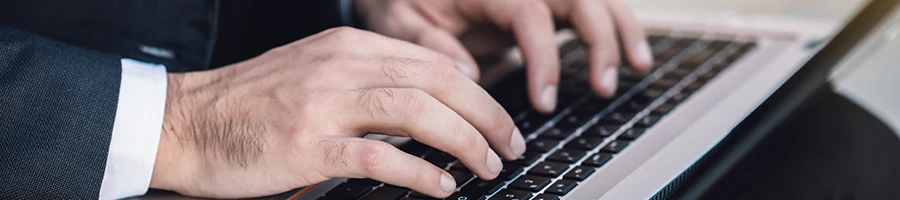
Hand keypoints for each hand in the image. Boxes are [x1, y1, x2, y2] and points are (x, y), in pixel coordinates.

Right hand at [149, 27, 525, 198]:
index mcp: (346, 48)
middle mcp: (340, 68)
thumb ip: (367, 78)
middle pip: (436, 84)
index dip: (477, 93)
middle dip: (486, 116)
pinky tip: (443, 187)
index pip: (431, 62)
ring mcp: (323, 106)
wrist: (185, 122)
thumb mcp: (313, 71)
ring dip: (465, 141)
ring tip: (488, 166)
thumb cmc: (250, 104)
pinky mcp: (308, 146)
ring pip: (418, 113)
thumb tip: (430, 98)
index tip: (497, 118)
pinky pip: (381, 156)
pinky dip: (422, 172)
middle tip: (510, 145)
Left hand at [356, 0, 652, 112]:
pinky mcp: (545, 1)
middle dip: (599, 40)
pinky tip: (633, 56)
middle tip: (602, 86)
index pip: (529, 13)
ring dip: (622, 30)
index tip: (543, 101)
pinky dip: (617, 28)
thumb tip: (468, 74)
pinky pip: (591, 7)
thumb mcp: (399, 19)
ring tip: (638, 68)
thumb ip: (430, 44)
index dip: (543, 57)